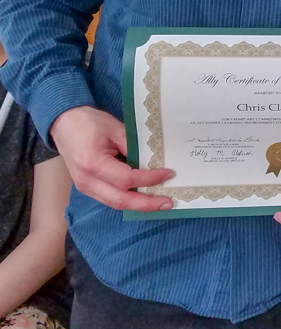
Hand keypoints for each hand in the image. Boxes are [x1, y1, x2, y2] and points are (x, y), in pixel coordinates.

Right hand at [49, 106, 172, 210]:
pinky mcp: (87, 187)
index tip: (169, 173)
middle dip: (147, 204)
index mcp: (93, 164)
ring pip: (115, 203)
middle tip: (169, 202)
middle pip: (121, 200)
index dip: (150, 179)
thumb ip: (134, 147)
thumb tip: (154, 163)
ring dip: (139, 205)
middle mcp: (87, 181)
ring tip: (160, 203)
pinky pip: (110, 199)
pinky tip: (144, 196)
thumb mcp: (116, 130)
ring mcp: (84, 187)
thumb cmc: (89, 123)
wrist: (64, 123)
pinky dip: (128, 199)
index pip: (127, 179)